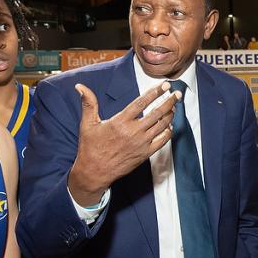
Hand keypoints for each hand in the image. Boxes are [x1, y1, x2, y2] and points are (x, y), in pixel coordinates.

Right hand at [68, 82, 177, 205]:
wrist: (95, 172)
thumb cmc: (90, 147)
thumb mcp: (87, 124)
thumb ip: (88, 103)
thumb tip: (79, 86)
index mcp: (120, 121)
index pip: (142, 102)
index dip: (155, 92)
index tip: (164, 85)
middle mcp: (133, 132)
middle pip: (157, 113)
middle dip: (169, 101)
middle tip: (177, 93)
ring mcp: (141, 143)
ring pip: (162, 126)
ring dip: (170, 114)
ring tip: (174, 106)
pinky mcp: (145, 154)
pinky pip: (162, 141)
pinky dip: (168, 131)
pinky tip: (169, 125)